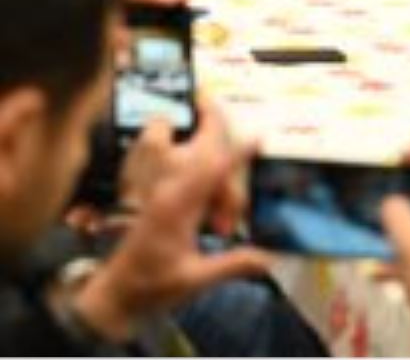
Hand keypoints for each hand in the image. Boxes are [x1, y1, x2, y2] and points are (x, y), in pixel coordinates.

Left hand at [73, 108, 267, 341]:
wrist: (115, 294)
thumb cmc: (151, 287)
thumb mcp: (195, 280)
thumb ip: (233, 265)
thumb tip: (270, 259)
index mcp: (177, 206)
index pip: (213, 168)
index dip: (237, 152)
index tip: (257, 138)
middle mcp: (170, 191)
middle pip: (209, 161)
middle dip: (230, 175)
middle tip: (231, 219)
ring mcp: (164, 192)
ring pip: (201, 169)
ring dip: (221, 189)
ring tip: (222, 228)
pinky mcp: (162, 199)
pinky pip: (192, 179)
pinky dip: (210, 191)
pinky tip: (214, 221)